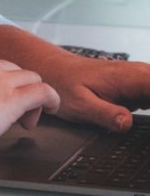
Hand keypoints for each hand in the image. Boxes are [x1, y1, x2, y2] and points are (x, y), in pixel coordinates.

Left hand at [33, 52, 149, 131]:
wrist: (55, 70)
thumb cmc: (64, 84)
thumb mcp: (79, 104)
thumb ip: (105, 114)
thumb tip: (127, 123)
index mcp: (128, 77)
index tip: (149, 109)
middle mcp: (137, 75)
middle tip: (144, 122)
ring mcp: (139, 81)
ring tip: (146, 124)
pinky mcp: (137, 89)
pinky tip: (148, 121)